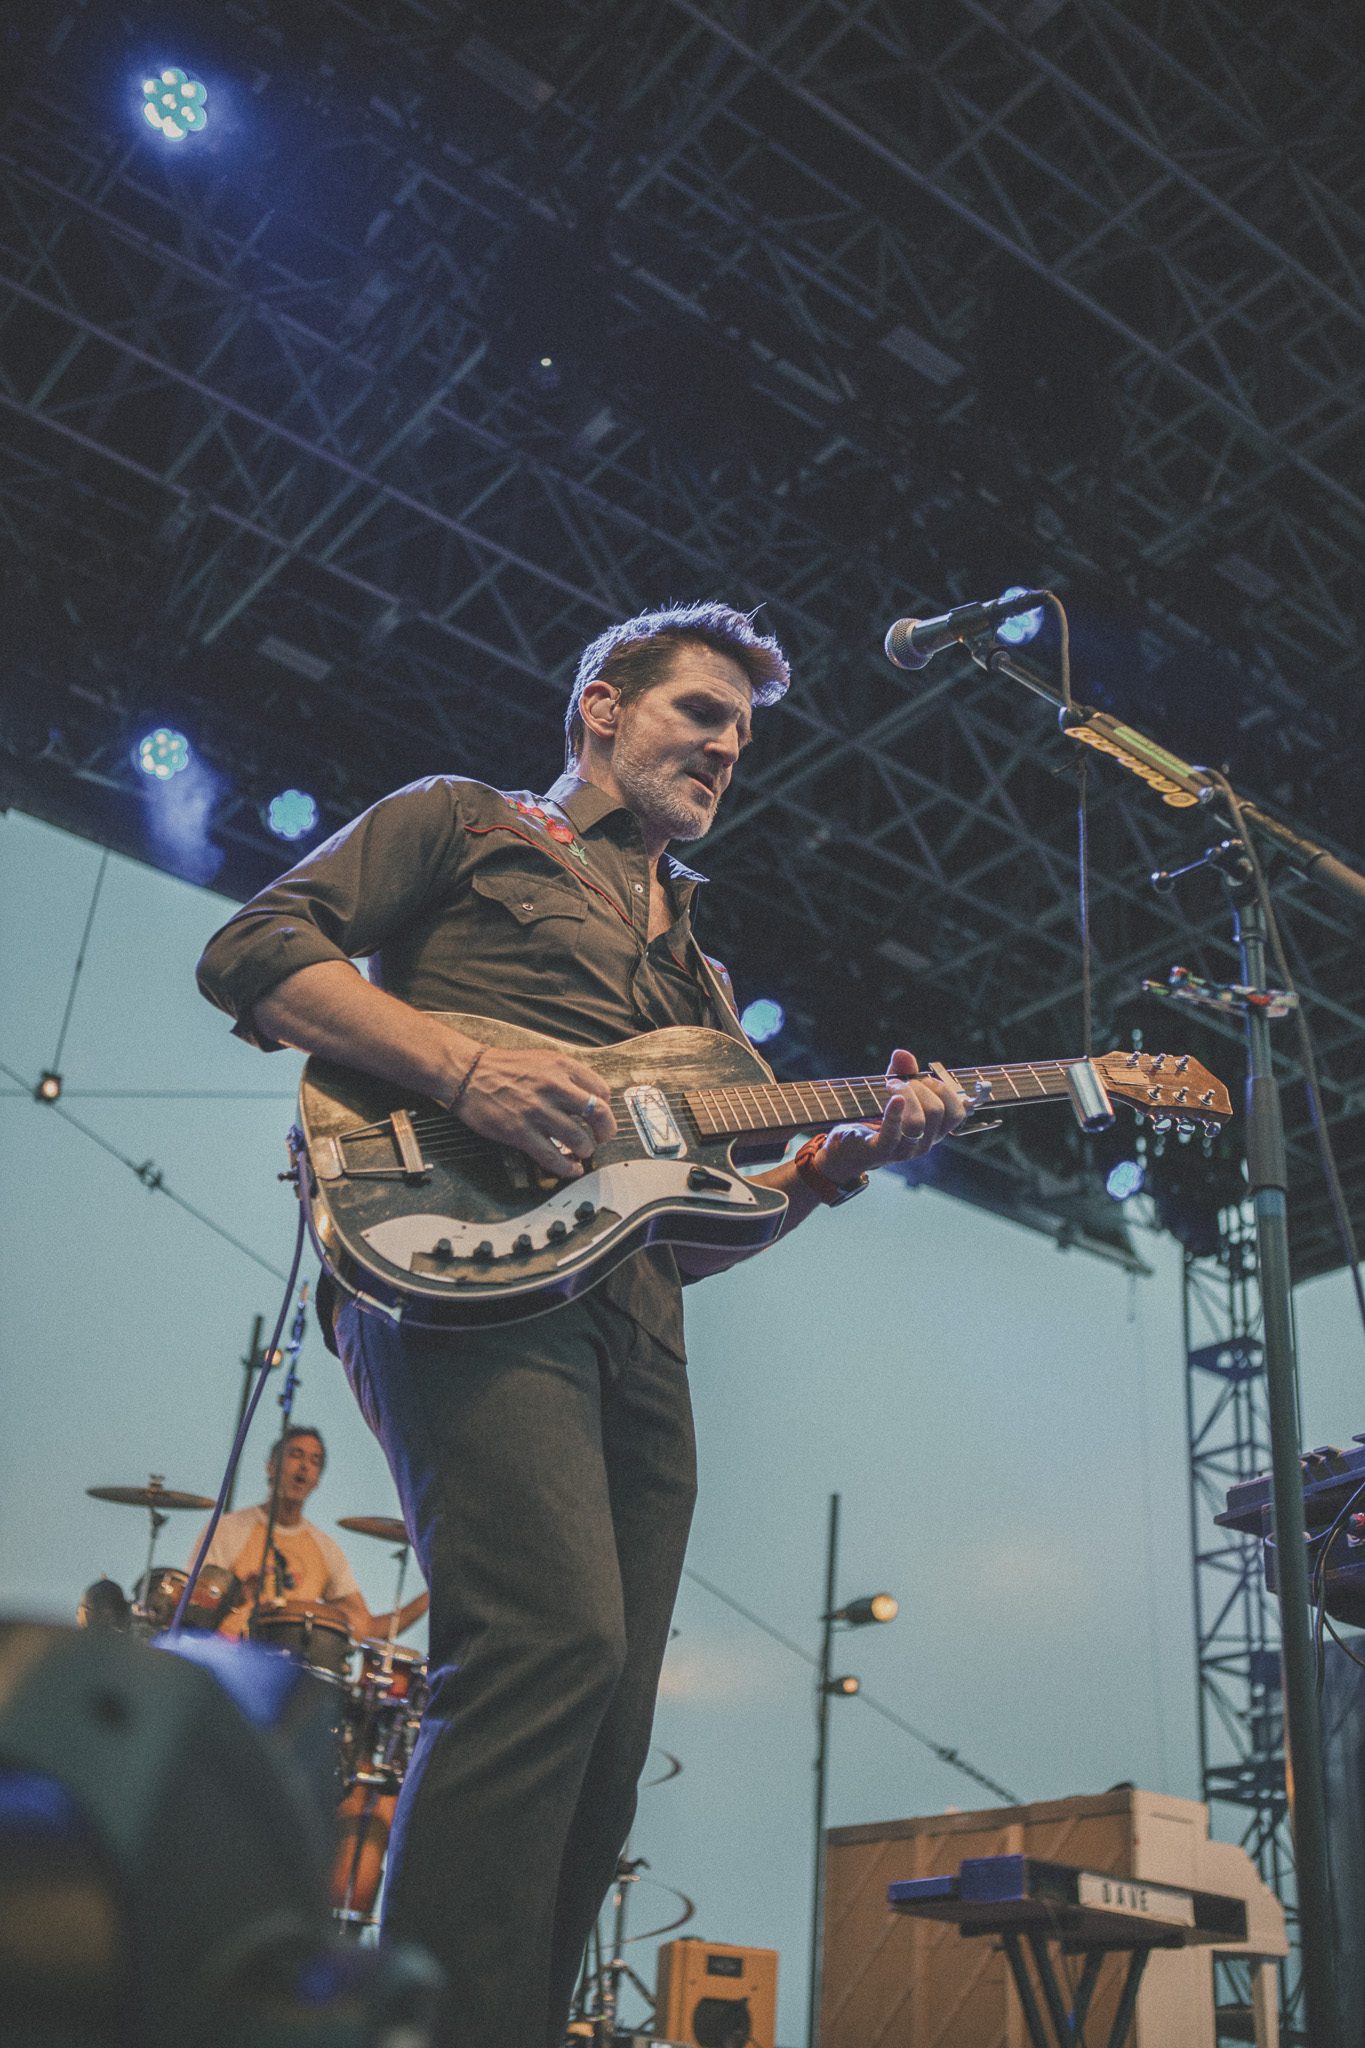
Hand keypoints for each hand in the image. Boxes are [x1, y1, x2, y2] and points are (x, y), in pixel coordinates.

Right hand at [455, 1046, 616, 1178]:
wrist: (468, 1073)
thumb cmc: (502, 1067)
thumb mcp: (542, 1059)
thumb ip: (567, 1075)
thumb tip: (590, 1096)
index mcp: (561, 1067)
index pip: (601, 1090)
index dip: (606, 1107)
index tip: (602, 1116)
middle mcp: (553, 1087)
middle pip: (598, 1114)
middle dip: (605, 1131)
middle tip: (603, 1138)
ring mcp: (537, 1111)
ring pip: (578, 1139)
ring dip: (585, 1150)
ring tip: (582, 1151)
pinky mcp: (520, 1132)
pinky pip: (552, 1157)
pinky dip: (567, 1167)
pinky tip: (571, 1169)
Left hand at [816, 1049, 967, 1182]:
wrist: (850, 1146)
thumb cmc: (877, 1118)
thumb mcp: (893, 1092)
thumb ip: (902, 1072)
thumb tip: (902, 1054)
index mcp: (934, 1130)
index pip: (957, 1112)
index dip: (944, 1090)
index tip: (924, 1079)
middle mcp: (924, 1143)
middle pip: (937, 1111)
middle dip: (919, 1087)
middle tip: (897, 1081)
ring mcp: (904, 1151)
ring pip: (918, 1123)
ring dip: (906, 1096)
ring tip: (890, 1086)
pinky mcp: (880, 1152)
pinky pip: (893, 1134)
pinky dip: (894, 1113)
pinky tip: (894, 1098)